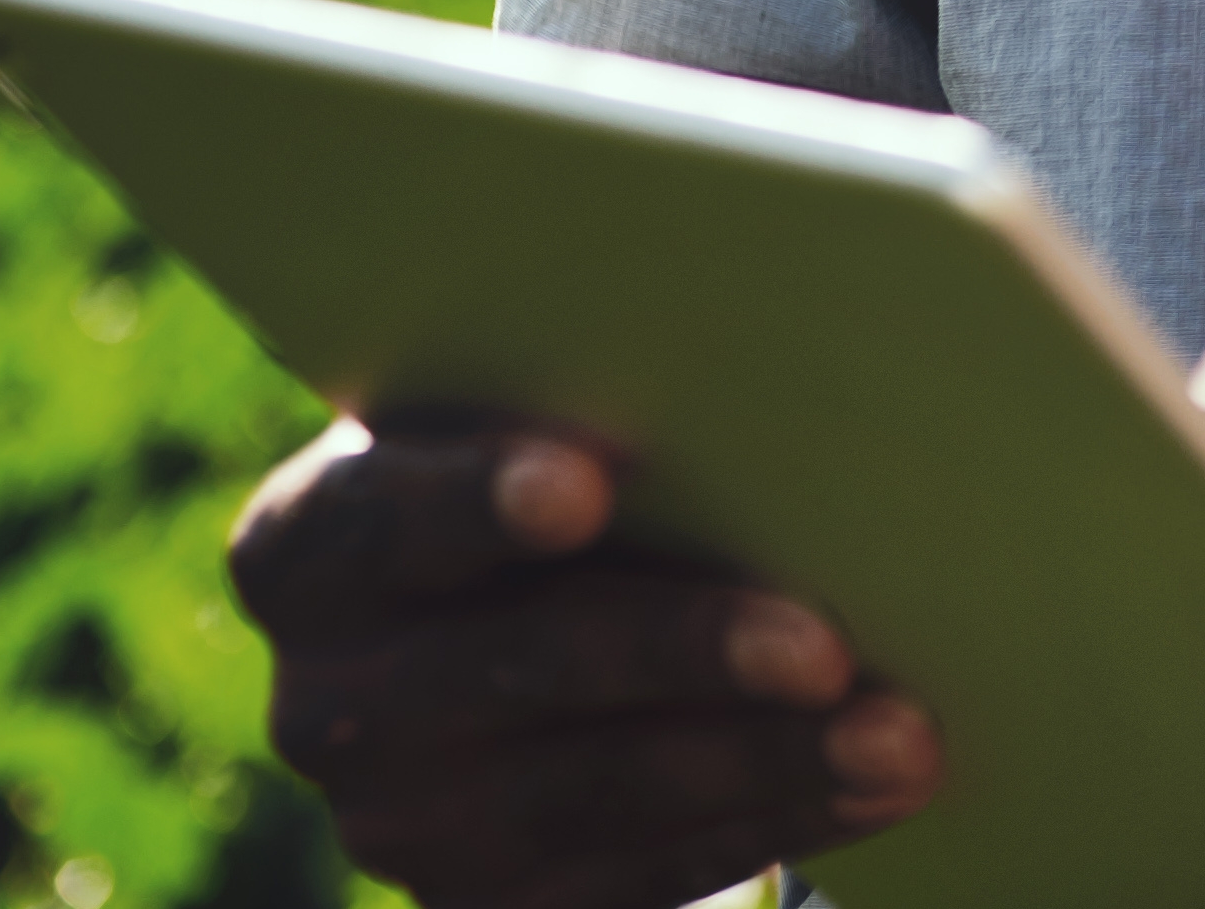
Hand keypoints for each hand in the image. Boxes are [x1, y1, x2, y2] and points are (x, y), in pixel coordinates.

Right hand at [223, 410, 943, 908]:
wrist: (528, 646)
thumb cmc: (569, 479)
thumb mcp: (536, 424)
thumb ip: (594, 394)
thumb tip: (794, 351)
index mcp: (306, 549)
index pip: (371, 519)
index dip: (470, 501)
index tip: (586, 485)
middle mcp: (328, 700)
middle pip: (510, 666)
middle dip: (679, 650)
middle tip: (823, 642)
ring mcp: (403, 824)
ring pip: (593, 792)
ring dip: (762, 758)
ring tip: (899, 732)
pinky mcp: (495, 906)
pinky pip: (641, 872)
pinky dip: (772, 818)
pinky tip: (875, 783)